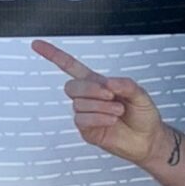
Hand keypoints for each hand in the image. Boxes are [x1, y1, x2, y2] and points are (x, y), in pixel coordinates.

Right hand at [32, 39, 165, 165]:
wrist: (148, 140)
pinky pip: (82, 120)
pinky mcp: (87, 130)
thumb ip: (125, 84)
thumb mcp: (141, 94)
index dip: (53, 55)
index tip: (37, 45)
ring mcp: (86, 114)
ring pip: (78, 104)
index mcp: (98, 84)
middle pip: (71, 86)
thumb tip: (108, 83)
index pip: (70, 67)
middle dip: (90, 89)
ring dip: (100, 106)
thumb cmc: (144, 116)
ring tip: (118, 111)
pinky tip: (111, 120)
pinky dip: (98, 118)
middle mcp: (89, 98)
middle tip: (109, 95)